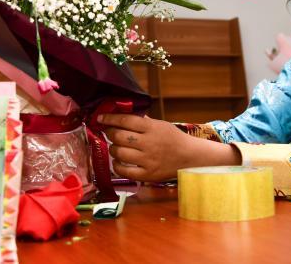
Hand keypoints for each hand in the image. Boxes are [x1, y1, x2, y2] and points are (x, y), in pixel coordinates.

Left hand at [99, 114, 240, 181]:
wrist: (189, 157)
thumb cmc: (173, 138)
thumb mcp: (160, 124)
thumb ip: (142, 121)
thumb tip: (122, 116)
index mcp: (152, 128)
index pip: (125, 120)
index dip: (110, 118)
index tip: (100, 118)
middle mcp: (149, 143)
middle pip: (119, 136)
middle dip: (110, 133)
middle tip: (109, 132)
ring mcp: (147, 160)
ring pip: (119, 153)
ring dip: (113, 149)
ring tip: (116, 147)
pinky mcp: (147, 174)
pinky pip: (124, 171)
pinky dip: (117, 165)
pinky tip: (118, 161)